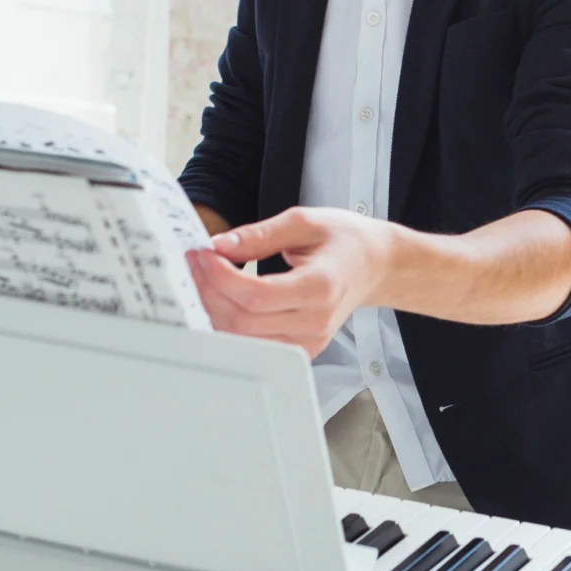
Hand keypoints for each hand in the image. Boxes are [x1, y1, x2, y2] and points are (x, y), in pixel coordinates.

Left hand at [185, 206, 399, 356]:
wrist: (375, 266)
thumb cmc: (346, 241)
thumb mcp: (305, 221)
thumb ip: (260, 234)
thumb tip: (220, 245)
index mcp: (321, 286)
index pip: (256, 295)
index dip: (220, 277)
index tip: (203, 255)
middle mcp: (316, 321)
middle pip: (243, 320)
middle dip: (210, 291)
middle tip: (195, 263)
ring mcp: (309, 341)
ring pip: (243, 339)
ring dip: (216, 309)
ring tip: (205, 279)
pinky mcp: (301, 349)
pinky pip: (254, 345)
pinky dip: (231, 324)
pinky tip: (223, 299)